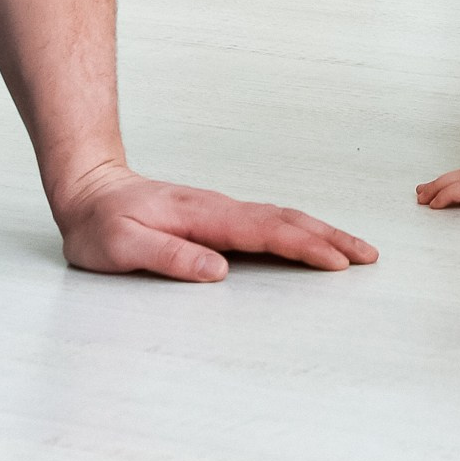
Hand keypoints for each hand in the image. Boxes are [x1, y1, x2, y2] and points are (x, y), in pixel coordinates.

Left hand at [54, 162, 376, 279]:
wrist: (90, 190)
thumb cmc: (101, 223)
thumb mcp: (121, 246)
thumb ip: (167, 256)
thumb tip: (217, 271)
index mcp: (204, 216)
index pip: (265, 232)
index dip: (304, 247)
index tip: (337, 261)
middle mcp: (220, 209)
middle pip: (287, 220)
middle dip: (332, 237)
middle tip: (369, 256)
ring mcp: (223, 211)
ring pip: (283, 218)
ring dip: (322, 232)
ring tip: (355, 250)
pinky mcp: (220, 219)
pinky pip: (270, 223)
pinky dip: (300, 230)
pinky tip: (312, 241)